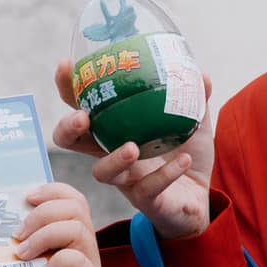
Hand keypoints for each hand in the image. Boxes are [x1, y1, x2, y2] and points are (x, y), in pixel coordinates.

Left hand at [0, 183, 103, 266]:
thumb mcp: (13, 260)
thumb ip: (19, 235)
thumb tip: (1, 204)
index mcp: (69, 238)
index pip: (74, 200)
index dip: (53, 191)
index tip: (26, 198)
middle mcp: (85, 251)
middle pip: (77, 210)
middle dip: (43, 215)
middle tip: (17, 235)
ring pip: (79, 232)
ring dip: (45, 236)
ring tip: (22, 254)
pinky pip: (81, 263)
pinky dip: (58, 262)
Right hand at [50, 59, 215, 239]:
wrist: (202, 198)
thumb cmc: (186, 155)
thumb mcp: (193, 122)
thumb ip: (194, 98)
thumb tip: (199, 73)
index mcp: (115, 130)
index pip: (81, 106)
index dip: (67, 88)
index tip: (65, 66)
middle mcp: (112, 154)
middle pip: (71, 143)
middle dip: (68, 128)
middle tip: (82, 117)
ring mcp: (127, 180)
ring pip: (102, 173)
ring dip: (113, 159)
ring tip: (131, 146)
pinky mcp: (146, 200)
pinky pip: (150, 188)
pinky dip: (167, 173)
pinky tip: (184, 160)